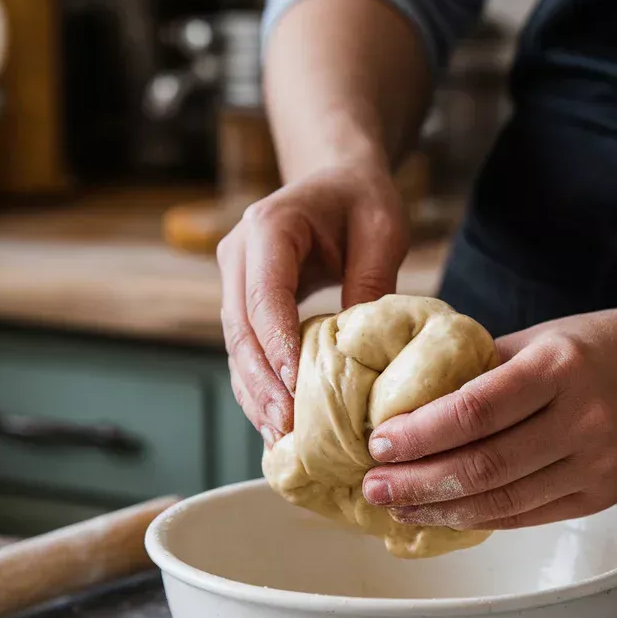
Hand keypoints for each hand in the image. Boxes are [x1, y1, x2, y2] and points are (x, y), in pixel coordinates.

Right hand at [218, 159, 407, 440]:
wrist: (334, 180)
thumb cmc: (362, 200)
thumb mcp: (382, 230)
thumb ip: (371, 281)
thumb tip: (365, 345)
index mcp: (269, 227)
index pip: (265, 294)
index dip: (277, 344)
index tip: (296, 387)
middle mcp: (239, 254)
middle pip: (241, 329)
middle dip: (263, 383)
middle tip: (288, 427)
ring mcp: (234, 280)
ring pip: (236, 348)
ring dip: (256, 394)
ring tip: (281, 437)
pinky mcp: (242, 304)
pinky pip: (246, 352)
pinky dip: (259, 388)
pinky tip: (277, 424)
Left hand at [362, 305, 616, 528]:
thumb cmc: (590, 347)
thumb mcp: (536, 339)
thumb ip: (478, 373)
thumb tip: (401, 405)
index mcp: (560, 366)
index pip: (476, 410)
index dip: (421, 433)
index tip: (378, 442)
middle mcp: (584, 419)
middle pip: (485, 465)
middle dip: (418, 482)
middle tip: (373, 486)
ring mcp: (598, 464)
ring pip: (503, 501)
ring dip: (440, 510)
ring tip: (397, 507)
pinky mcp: (602, 497)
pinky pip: (526, 516)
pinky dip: (477, 518)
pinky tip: (441, 514)